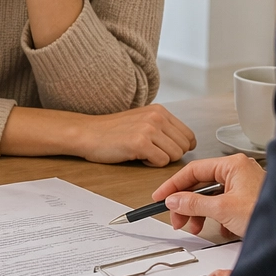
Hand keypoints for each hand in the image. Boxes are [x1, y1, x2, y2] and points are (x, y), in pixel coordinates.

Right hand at [77, 105, 196, 166]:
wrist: (88, 133)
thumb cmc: (113, 131)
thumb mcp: (142, 120)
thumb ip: (163, 128)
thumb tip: (186, 144)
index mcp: (159, 111)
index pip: (188, 135)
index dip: (180, 148)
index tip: (166, 151)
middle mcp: (157, 117)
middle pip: (183, 147)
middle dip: (170, 155)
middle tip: (151, 152)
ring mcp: (149, 129)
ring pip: (175, 156)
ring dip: (160, 160)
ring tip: (142, 153)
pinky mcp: (140, 143)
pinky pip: (161, 162)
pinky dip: (150, 164)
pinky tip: (137, 156)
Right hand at [150, 153, 264, 237]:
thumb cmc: (268, 213)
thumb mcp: (223, 209)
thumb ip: (194, 204)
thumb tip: (175, 200)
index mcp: (232, 165)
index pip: (193, 170)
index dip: (174, 185)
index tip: (160, 197)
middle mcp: (238, 172)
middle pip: (201, 185)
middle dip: (187, 204)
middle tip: (178, 219)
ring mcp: (243, 186)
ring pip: (212, 198)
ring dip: (202, 214)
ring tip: (197, 227)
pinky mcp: (247, 201)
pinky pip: (224, 207)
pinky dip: (218, 219)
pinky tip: (222, 230)